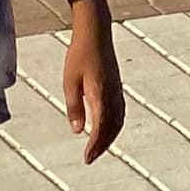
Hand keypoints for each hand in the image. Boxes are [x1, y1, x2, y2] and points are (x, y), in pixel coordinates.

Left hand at [63, 2, 126, 162]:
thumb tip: (78, 131)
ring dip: (110, 136)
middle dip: (103, 145)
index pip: (101, 127)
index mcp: (101, 93)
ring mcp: (117, 89)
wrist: (96, 31)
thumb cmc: (79, 54)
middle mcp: (112, 93)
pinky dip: (114, 124)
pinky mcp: (116, 85)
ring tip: (98, 147)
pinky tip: (106, 128)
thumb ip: (74, 107)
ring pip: (119, 119)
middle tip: (91, 158)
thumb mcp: (70, 81)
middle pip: (113, 127)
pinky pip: (119, 111)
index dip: (95, 145)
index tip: (87, 158)